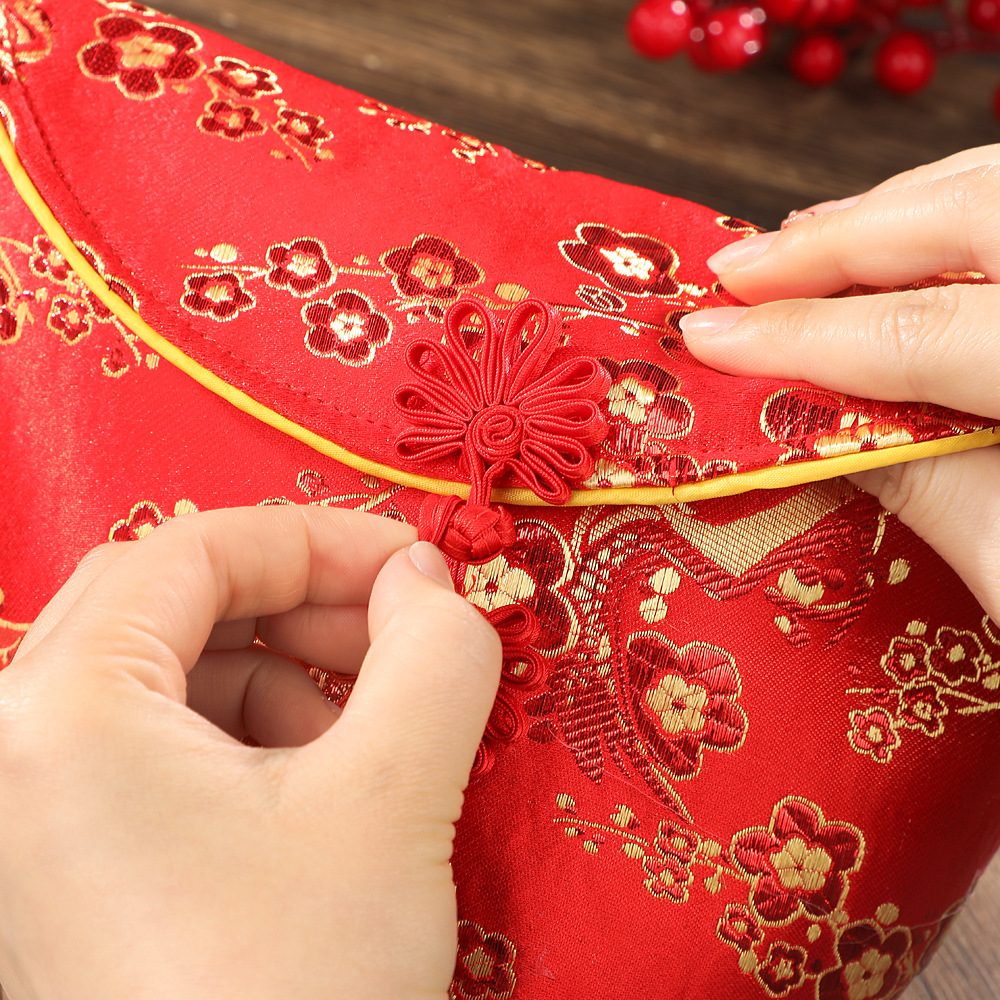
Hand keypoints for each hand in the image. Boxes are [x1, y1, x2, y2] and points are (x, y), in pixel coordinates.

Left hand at [0, 506, 500, 999]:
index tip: (418, 567)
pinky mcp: (59, 857)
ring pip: (170, 674)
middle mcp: (13, 750)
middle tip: (402, 634)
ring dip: (284, 679)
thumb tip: (432, 581)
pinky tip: (313, 799)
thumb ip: (435, 656)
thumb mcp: (392, 803)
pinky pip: (157, 746)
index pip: (196, 549)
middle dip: (302, 604)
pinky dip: (248, 741)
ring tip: (364, 745)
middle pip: (173, 602)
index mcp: (61, 711)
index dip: (321, 539)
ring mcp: (27, 809)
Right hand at [680, 145, 999, 621]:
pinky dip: (955, 218)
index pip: (934, 337)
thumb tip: (798, 415)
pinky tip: (895, 243)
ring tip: (795, 248)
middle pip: (983, 215)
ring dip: (892, 213)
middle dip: (841, 237)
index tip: (708, 337)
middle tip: (738, 269)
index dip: (806, 336)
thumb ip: (920, 480)